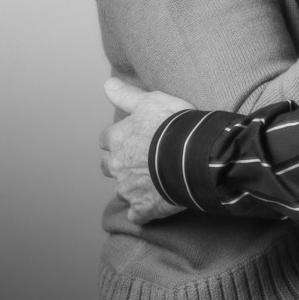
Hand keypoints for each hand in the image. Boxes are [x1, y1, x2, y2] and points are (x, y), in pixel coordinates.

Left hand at [99, 78, 191, 223]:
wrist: (192, 155)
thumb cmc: (172, 125)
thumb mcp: (150, 101)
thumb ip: (126, 95)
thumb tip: (106, 84)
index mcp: (117, 139)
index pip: (106, 139)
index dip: (119, 138)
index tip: (132, 137)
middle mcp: (117, 165)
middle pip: (109, 166)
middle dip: (120, 164)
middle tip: (141, 160)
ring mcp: (129, 189)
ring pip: (122, 190)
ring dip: (132, 187)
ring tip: (152, 182)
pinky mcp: (143, 208)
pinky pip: (137, 215)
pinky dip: (143, 212)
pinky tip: (153, 207)